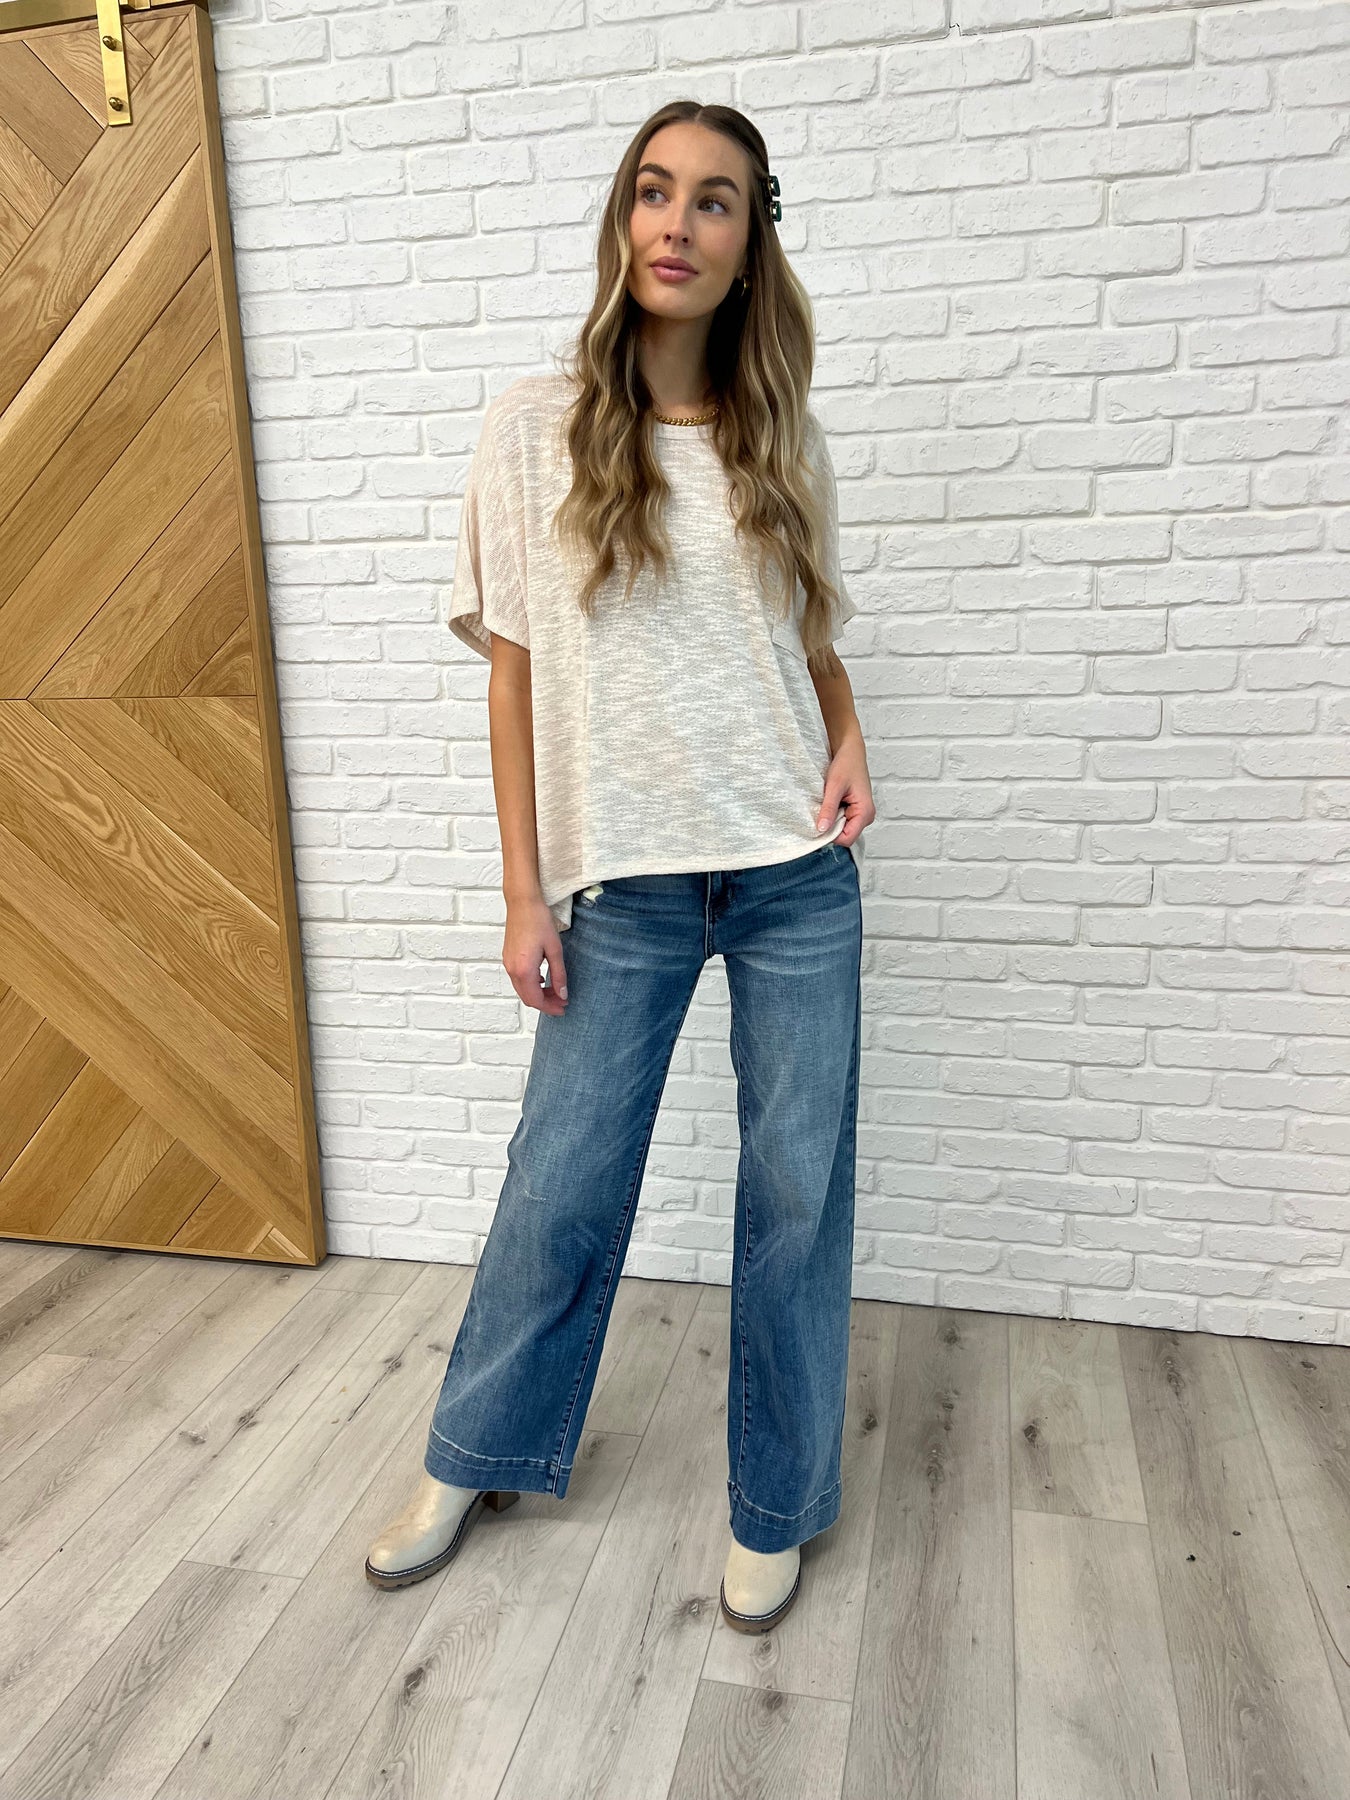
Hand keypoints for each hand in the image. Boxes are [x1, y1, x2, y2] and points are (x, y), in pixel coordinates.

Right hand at [503, 896, 567, 1013]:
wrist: (522, 902)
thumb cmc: (539, 921)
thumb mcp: (555, 950)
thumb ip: (559, 975)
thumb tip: (562, 994)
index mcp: (524, 970)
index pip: (536, 1000)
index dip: (550, 1007)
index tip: (563, 1008)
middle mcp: (512, 969)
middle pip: (527, 998)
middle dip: (545, 1003)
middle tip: (562, 1002)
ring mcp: (508, 963)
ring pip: (522, 989)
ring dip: (538, 994)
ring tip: (556, 991)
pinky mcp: (507, 957)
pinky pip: (518, 979)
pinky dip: (531, 985)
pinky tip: (544, 979)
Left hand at [816, 730, 874, 848]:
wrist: (850, 751)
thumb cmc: (846, 764)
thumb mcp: (834, 786)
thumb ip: (828, 809)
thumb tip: (822, 829)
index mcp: (865, 813)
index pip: (847, 839)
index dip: (831, 835)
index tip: (819, 822)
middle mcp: (866, 816)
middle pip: (844, 835)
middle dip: (830, 826)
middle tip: (821, 808)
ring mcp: (860, 814)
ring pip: (841, 828)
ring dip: (830, 819)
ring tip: (826, 802)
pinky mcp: (854, 810)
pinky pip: (841, 820)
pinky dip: (832, 814)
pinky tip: (829, 802)